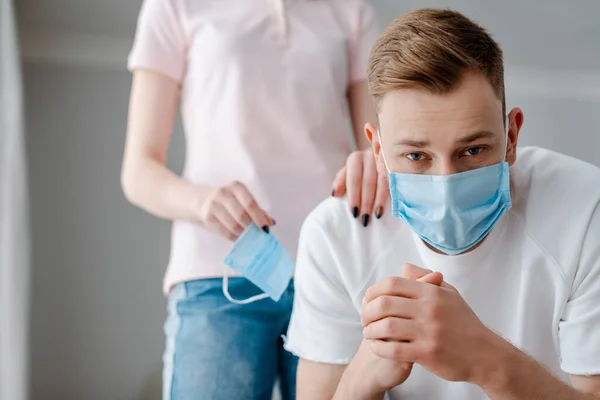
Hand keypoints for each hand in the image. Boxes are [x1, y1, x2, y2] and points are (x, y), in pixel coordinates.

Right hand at [198, 181, 273, 240]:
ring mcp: (214, 205)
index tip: (265, 229)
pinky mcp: (207, 218)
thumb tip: (270, 223)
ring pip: (233, 225)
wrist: (203, 200)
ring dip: (244, 234)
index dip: (259, 217)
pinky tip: (239, 239)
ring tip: (250, 238)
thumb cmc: (230, 201)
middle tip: (258, 236)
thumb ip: (258, 210)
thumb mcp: (243, 200)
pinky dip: (235, 238)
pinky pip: (225, 232)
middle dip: (252, 228)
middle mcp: (224, 193)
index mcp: (236, 187)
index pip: (250, 203)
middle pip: (242, 215)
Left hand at [332, 149, 388, 226]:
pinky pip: (395, 182)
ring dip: (380, 201)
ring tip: (377, 216)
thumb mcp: (348, 172)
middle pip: (368, 183)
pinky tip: (392, 206)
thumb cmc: (360, 169)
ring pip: (383, 183)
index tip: (354, 213)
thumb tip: (335, 194)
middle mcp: (370, 157)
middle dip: (366, 202)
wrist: (380, 154)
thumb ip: (341, 182)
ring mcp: (385, 160)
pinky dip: (393, 195)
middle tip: (364, 219)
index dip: (354, 197)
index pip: (354, 180)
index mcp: (356, 159)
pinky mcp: (397, 166)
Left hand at [362, 264, 502, 383]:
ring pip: (386, 326)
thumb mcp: (449, 294)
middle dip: (366, 311)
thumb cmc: (465, 323)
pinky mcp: (427, 353)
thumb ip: (426, 279)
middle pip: (384, 304)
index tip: (367, 300)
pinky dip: (379, 347)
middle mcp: (429, 309)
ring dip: (370, 330)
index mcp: (432, 292)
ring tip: (368, 333)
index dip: (373, 291)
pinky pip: (393, 349)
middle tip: (364, 318)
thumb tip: (404, 266)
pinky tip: (376, 346)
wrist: (486, 353)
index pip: (392, 284)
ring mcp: (428, 331)